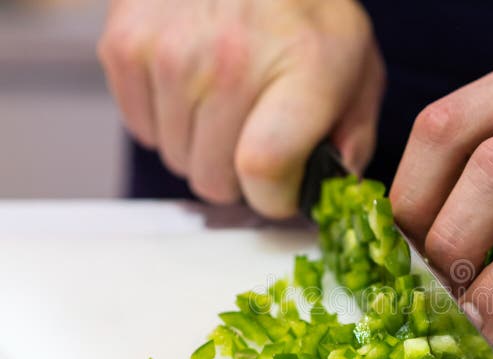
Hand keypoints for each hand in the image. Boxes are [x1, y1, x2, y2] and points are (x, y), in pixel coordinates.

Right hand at [98, 0, 383, 217]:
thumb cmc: (305, 12)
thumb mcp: (358, 69)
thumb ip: (354, 140)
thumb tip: (331, 193)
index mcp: (301, 71)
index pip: (263, 171)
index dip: (272, 198)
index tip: (281, 188)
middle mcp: (230, 61)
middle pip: (214, 179)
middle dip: (239, 178)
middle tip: (254, 142)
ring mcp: (171, 53)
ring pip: (177, 160)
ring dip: (203, 148)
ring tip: (226, 106)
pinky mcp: (127, 46)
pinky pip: (143, 130)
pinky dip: (168, 123)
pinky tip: (194, 89)